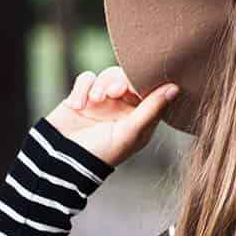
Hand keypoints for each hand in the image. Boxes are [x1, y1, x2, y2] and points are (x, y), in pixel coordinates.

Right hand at [44, 67, 179, 167]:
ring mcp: (103, 102)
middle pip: (128, 77)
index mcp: (141, 118)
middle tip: (114, 91)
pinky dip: (82, 88)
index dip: (145, 82)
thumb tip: (175, 88)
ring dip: (100, 84)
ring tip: (95, 100)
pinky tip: (78, 106)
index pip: (151, 90)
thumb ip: (152, 109)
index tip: (135, 88)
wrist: (60, 160)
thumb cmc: (101, 152)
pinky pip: (87, 78)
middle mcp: (123, 108)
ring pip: (107, 74)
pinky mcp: (82, 97)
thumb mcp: (130, 132)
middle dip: (120, 81)